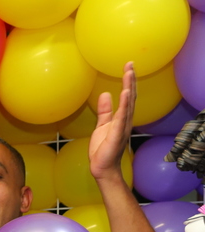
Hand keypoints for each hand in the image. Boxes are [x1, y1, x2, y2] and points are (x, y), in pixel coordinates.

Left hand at [89, 62, 135, 181]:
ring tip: (129, 73)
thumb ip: (105, 111)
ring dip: (129, 88)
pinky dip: (123, 105)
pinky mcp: (116, 134)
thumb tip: (105, 94)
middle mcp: (126, 120)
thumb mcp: (102, 125)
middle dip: (131, 80)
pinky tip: (124, 93)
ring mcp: (122, 127)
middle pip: (130, 97)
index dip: (128, 81)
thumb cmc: (103, 148)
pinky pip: (121, 117)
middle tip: (130, 64)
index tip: (128, 66)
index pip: (127, 96)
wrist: (102, 168)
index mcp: (122, 117)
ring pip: (128, 104)